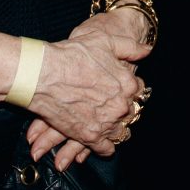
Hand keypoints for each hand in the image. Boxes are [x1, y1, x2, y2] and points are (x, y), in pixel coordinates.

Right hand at [25, 24, 149, 160]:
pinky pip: (105, 148)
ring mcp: (107, 122)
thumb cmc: (71, 55)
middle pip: (129, 112)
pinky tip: (100, 142)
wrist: (43, 74)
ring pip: (119, 131)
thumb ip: (129, 48)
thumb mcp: (104, 41)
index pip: (138, 90)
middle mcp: (121, 105)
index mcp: (128, 83)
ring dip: (114, 128)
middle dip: (120, 109)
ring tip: (106, 124)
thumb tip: (146, 51)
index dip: (128, 89)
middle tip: (108, 106)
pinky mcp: (90, 136)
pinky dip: (104, 147)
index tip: (119, 90)